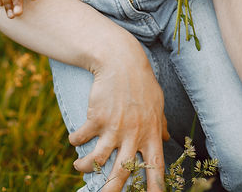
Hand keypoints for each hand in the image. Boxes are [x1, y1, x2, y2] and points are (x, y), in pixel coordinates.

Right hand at [67, 44, 169, 191]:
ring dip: (85, 167)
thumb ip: (161, 123)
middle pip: (123, 173)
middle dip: (111, 190)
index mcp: (151, 134)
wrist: (122, 61)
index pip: (156, 167)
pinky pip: (81, 138)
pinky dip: (75, 140)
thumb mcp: (157, 103)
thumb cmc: (142, 82)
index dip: (156, 187)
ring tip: (79, 167)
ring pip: (97, 161)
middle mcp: (134, 135)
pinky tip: (74, 138)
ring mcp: (115, 128)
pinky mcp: (97, 119)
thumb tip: (167, 136)